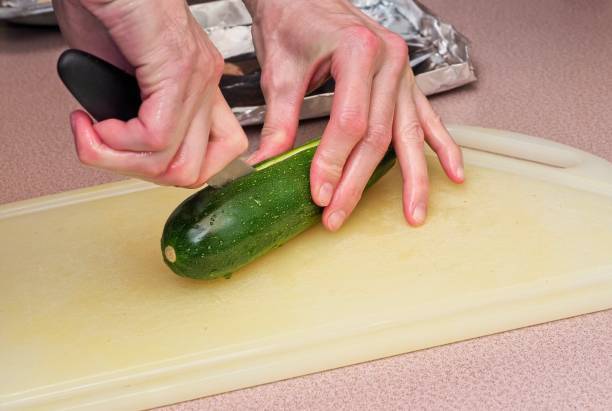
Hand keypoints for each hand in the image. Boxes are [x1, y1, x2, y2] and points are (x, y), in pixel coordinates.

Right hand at [53, 0, 247, 186]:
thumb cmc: (106, 7)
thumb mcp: (123, 76)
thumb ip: (133, 115)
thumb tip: (123, 147)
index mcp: (199, 86)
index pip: (222, 152)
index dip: (177, 172)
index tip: (137, 161)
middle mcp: (204, 82)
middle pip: (195, 169)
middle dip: (139, 173)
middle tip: (104, 150)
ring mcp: (194, 76)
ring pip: (172, 162)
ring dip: (118, 160)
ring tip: (91, 133)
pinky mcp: (174, 67)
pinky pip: (153, 136)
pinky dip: (113, 142)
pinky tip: (93, 122)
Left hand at [245, 0, 463, 228]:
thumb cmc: (294, 19)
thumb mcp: (280, 70)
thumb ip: (279, 121)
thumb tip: (266, 164)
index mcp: (358, 51)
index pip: (349, 122)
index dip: (333, 163)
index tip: (319, 194)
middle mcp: (389, 61)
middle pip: (378, 135)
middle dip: (358, 181)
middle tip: (339, 214)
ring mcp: (403, 72)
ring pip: (408, 134)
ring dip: (412, 178)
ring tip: (414, 213)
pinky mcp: (406, 80)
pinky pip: (428, 117)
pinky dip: (442, 146)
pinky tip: (452, 172)